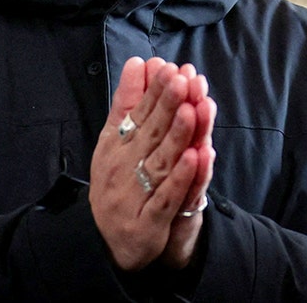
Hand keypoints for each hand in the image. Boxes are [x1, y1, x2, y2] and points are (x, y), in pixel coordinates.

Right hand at [90, 58, 208, 270]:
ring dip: (176, 137)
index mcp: (115, 147)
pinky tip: (195, 159)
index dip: (153, 92)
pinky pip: (167, 197)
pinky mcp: (149, 221)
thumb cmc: (118, 183)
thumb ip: (127, 103)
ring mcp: (135, 195)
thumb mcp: (114, 141)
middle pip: (150, 134)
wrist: (111, 243)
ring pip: (160, 162)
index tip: (169, 68)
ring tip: (191, 111)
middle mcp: (123, 168)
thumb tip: (137, 63)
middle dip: (167, 106)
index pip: (137, 114)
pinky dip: (181, 178)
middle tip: (182, 80)